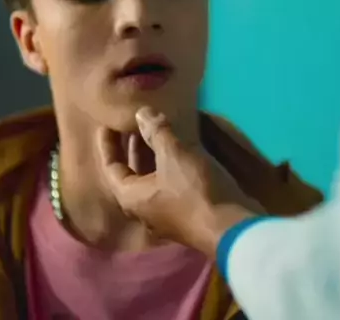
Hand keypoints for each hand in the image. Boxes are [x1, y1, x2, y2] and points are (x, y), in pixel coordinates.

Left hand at [97, 107, 259, 257]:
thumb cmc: (194, 191)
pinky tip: (177, 147)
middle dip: (130, 145)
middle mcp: (142, 208)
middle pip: (130, 172)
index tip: (106, 124)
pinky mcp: (183, 212)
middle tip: (132, 122)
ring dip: (150, 153)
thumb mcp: (174, 155)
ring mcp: (164, 213)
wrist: (232, 228)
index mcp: (131, 196)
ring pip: (150, 177)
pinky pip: (166, 182)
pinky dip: (166, 163)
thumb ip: (156, 131)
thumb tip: (141, 112)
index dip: (107, 144)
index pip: (110, 166)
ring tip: (154, 128)